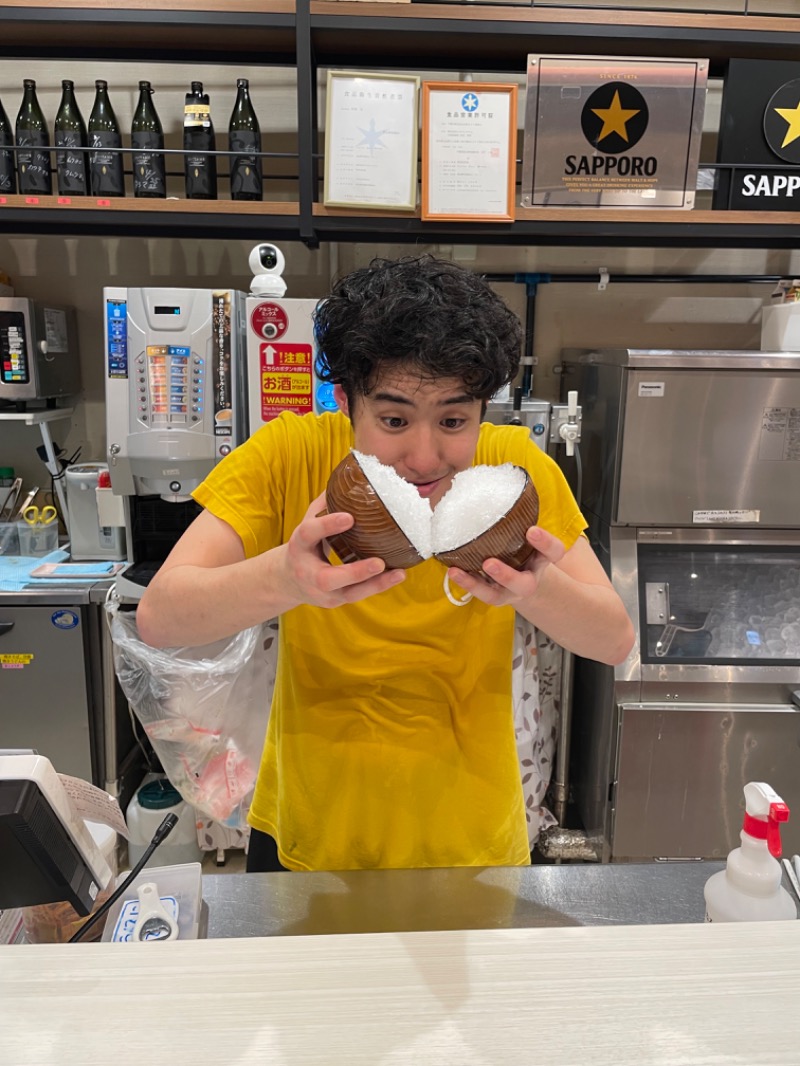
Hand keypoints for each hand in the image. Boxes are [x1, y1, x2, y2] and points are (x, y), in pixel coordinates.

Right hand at [277, 492, 405, 607]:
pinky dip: (378, 586)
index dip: (327, 525)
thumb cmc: (305, 546)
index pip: (310, 533)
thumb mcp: (307, 523)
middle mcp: (308, 573)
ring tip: (398, 574)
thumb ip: (324, 504)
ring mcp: (322, 592)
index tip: (349, 517)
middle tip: (379, 562)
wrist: (287, 580)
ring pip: (349, 594)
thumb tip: (348, 478)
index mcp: (299, 546)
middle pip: (328, 578)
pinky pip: (358, 595)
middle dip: (355, 572)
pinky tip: (397, 576)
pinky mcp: (335, 601)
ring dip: (375, 584)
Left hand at [445, 525, 564, 607]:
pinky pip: (479, 593)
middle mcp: (528, 579)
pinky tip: (452, 570)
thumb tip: (500, 484)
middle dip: (506, 575)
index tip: (532, 531)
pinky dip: (465, 582)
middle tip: (489, 563)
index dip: (545, 543)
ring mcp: (509, 591)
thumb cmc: (526, 548)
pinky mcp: (493, 595)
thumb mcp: (530, 536)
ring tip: (457, 571)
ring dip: (475, 584)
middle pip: (524, 584)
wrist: (526, 576)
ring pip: (495, 595)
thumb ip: (521, 520)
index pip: (553, 552)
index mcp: (542, 560)